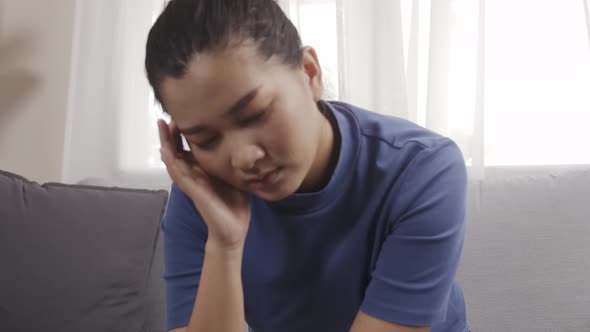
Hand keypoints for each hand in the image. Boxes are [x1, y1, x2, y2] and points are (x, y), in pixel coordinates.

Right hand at [158, 119, 250, 248]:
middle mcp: (192, 175)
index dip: (182, 133)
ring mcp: (191, 183)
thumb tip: (244, 141)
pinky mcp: (194, 192)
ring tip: (163, 127)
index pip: (187, 148)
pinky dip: (173, 162)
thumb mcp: (234, 175)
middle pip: (175, 151)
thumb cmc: (234, 204)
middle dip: (170, 134)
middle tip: (166, 116)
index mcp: (201, 170)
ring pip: (172, 160)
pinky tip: (168, 151)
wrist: (234, 229)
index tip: (183, 115)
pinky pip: (179, 175)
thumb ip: (232, 160)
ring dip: (166, 144)